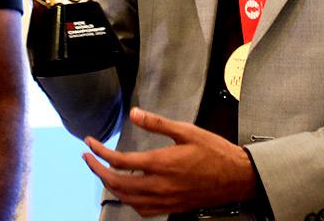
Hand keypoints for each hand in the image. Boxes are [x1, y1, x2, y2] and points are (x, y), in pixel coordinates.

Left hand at [82, 107, 257, 217]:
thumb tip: (134, 113)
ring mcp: (164, 199)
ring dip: (110, 185)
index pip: (119, 160)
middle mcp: (159, 185)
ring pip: (126, 198)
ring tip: (103, 172)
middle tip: (88, 158)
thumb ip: (157, 123)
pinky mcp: (171, 207)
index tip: (90, 143)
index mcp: (161, 163)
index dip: (100, 151)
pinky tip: (128, 191)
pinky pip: (141, 210)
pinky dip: (128, 200)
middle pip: (116, 183)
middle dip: (96, 170)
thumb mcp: (186, 131)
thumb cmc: (214, 153)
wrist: (236, 177)